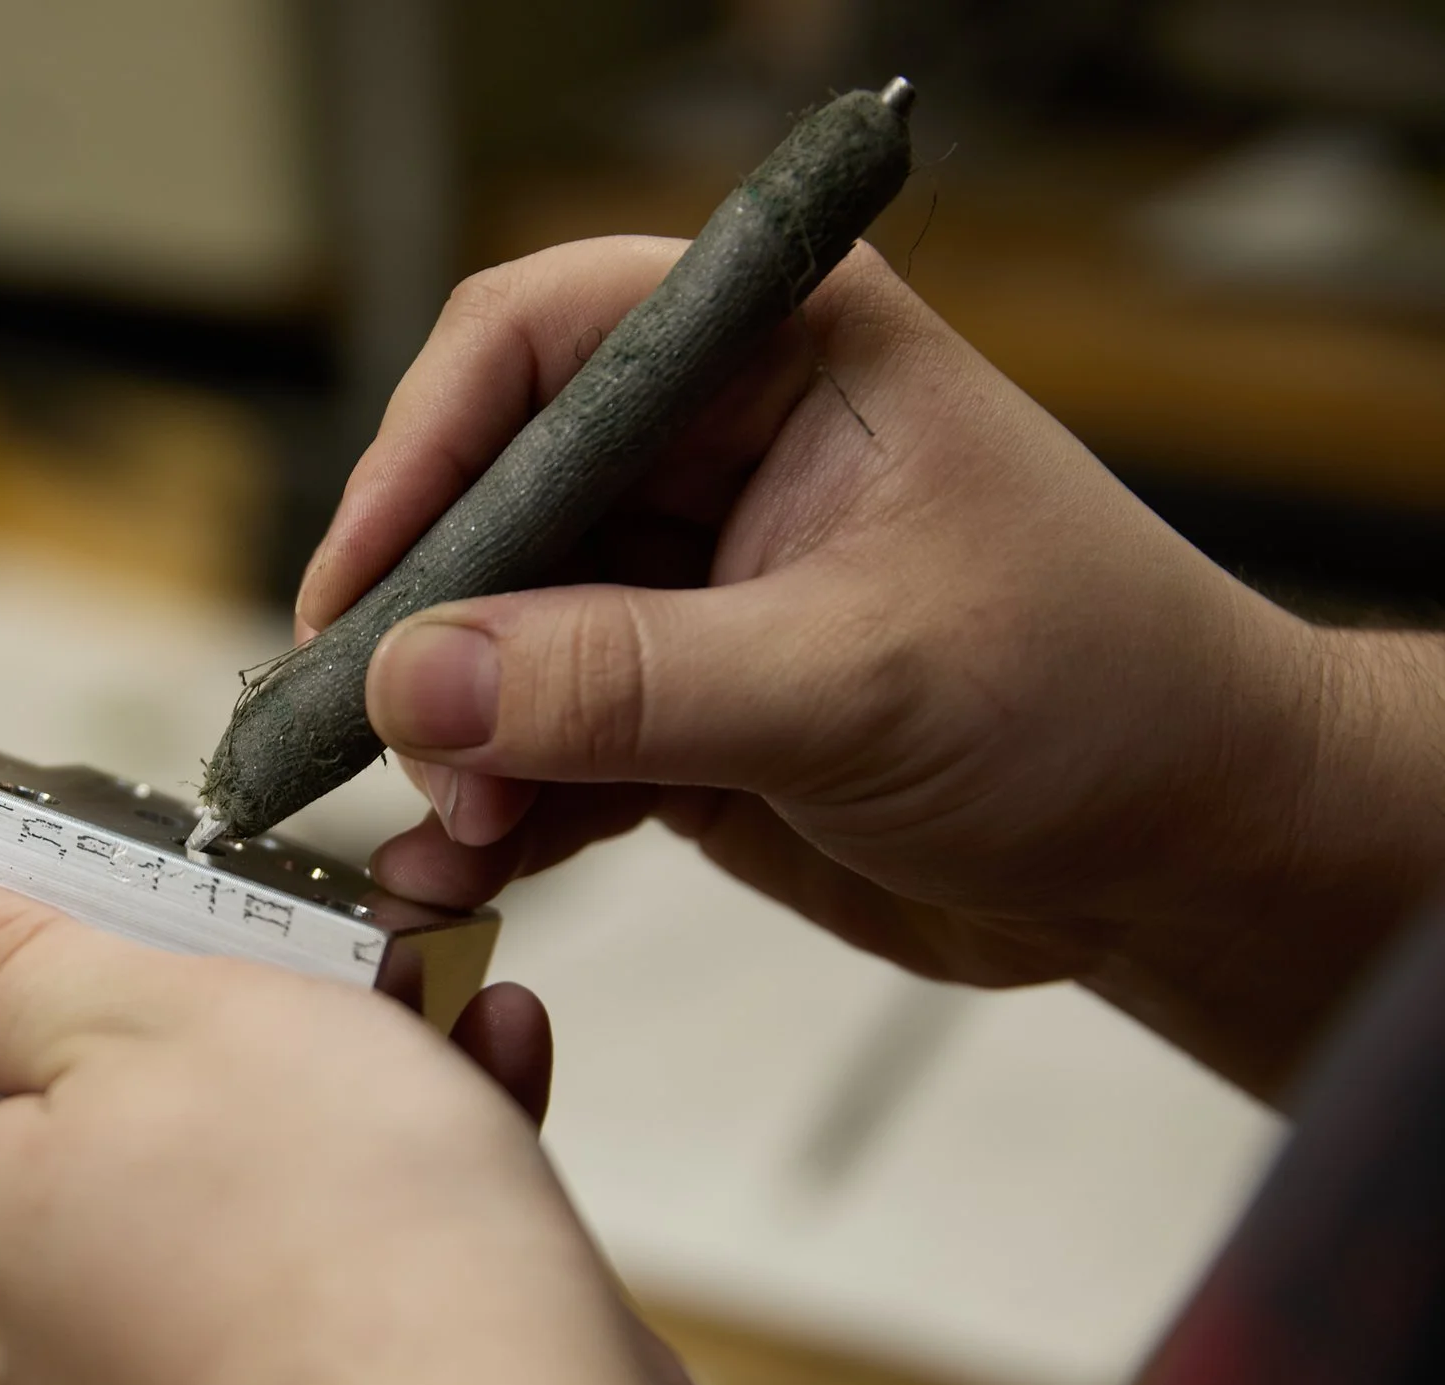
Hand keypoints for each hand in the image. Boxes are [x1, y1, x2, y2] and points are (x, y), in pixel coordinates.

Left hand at [0, 871, 791, 1384]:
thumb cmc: (319, 1240)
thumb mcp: (137, 1015)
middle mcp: (47, 1354)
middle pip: (16, 1193)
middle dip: (100, 1058)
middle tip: (179, 964)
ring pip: (196, 1212)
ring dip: (284, 1091)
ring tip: (380, 993)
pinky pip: (322, 1270)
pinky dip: (391, 1168)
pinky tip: (486, 1052)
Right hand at [307, 237, 1444, 1095]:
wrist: (1187, 860)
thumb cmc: (1099, 703)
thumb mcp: (855, 680)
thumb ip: (626, 681)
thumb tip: (417, 683)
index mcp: (782, 355)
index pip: (541, 341)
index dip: (427, 448)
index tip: (364, 587)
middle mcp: (716, 455)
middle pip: (491, 501)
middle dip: (430, 632)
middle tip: (386, 740)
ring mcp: (688, 591)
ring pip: (497, 642)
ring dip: (451, 744)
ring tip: (448, 838)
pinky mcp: (677, 712)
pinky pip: (539, 747)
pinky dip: (494, 814)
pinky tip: (460, 875)